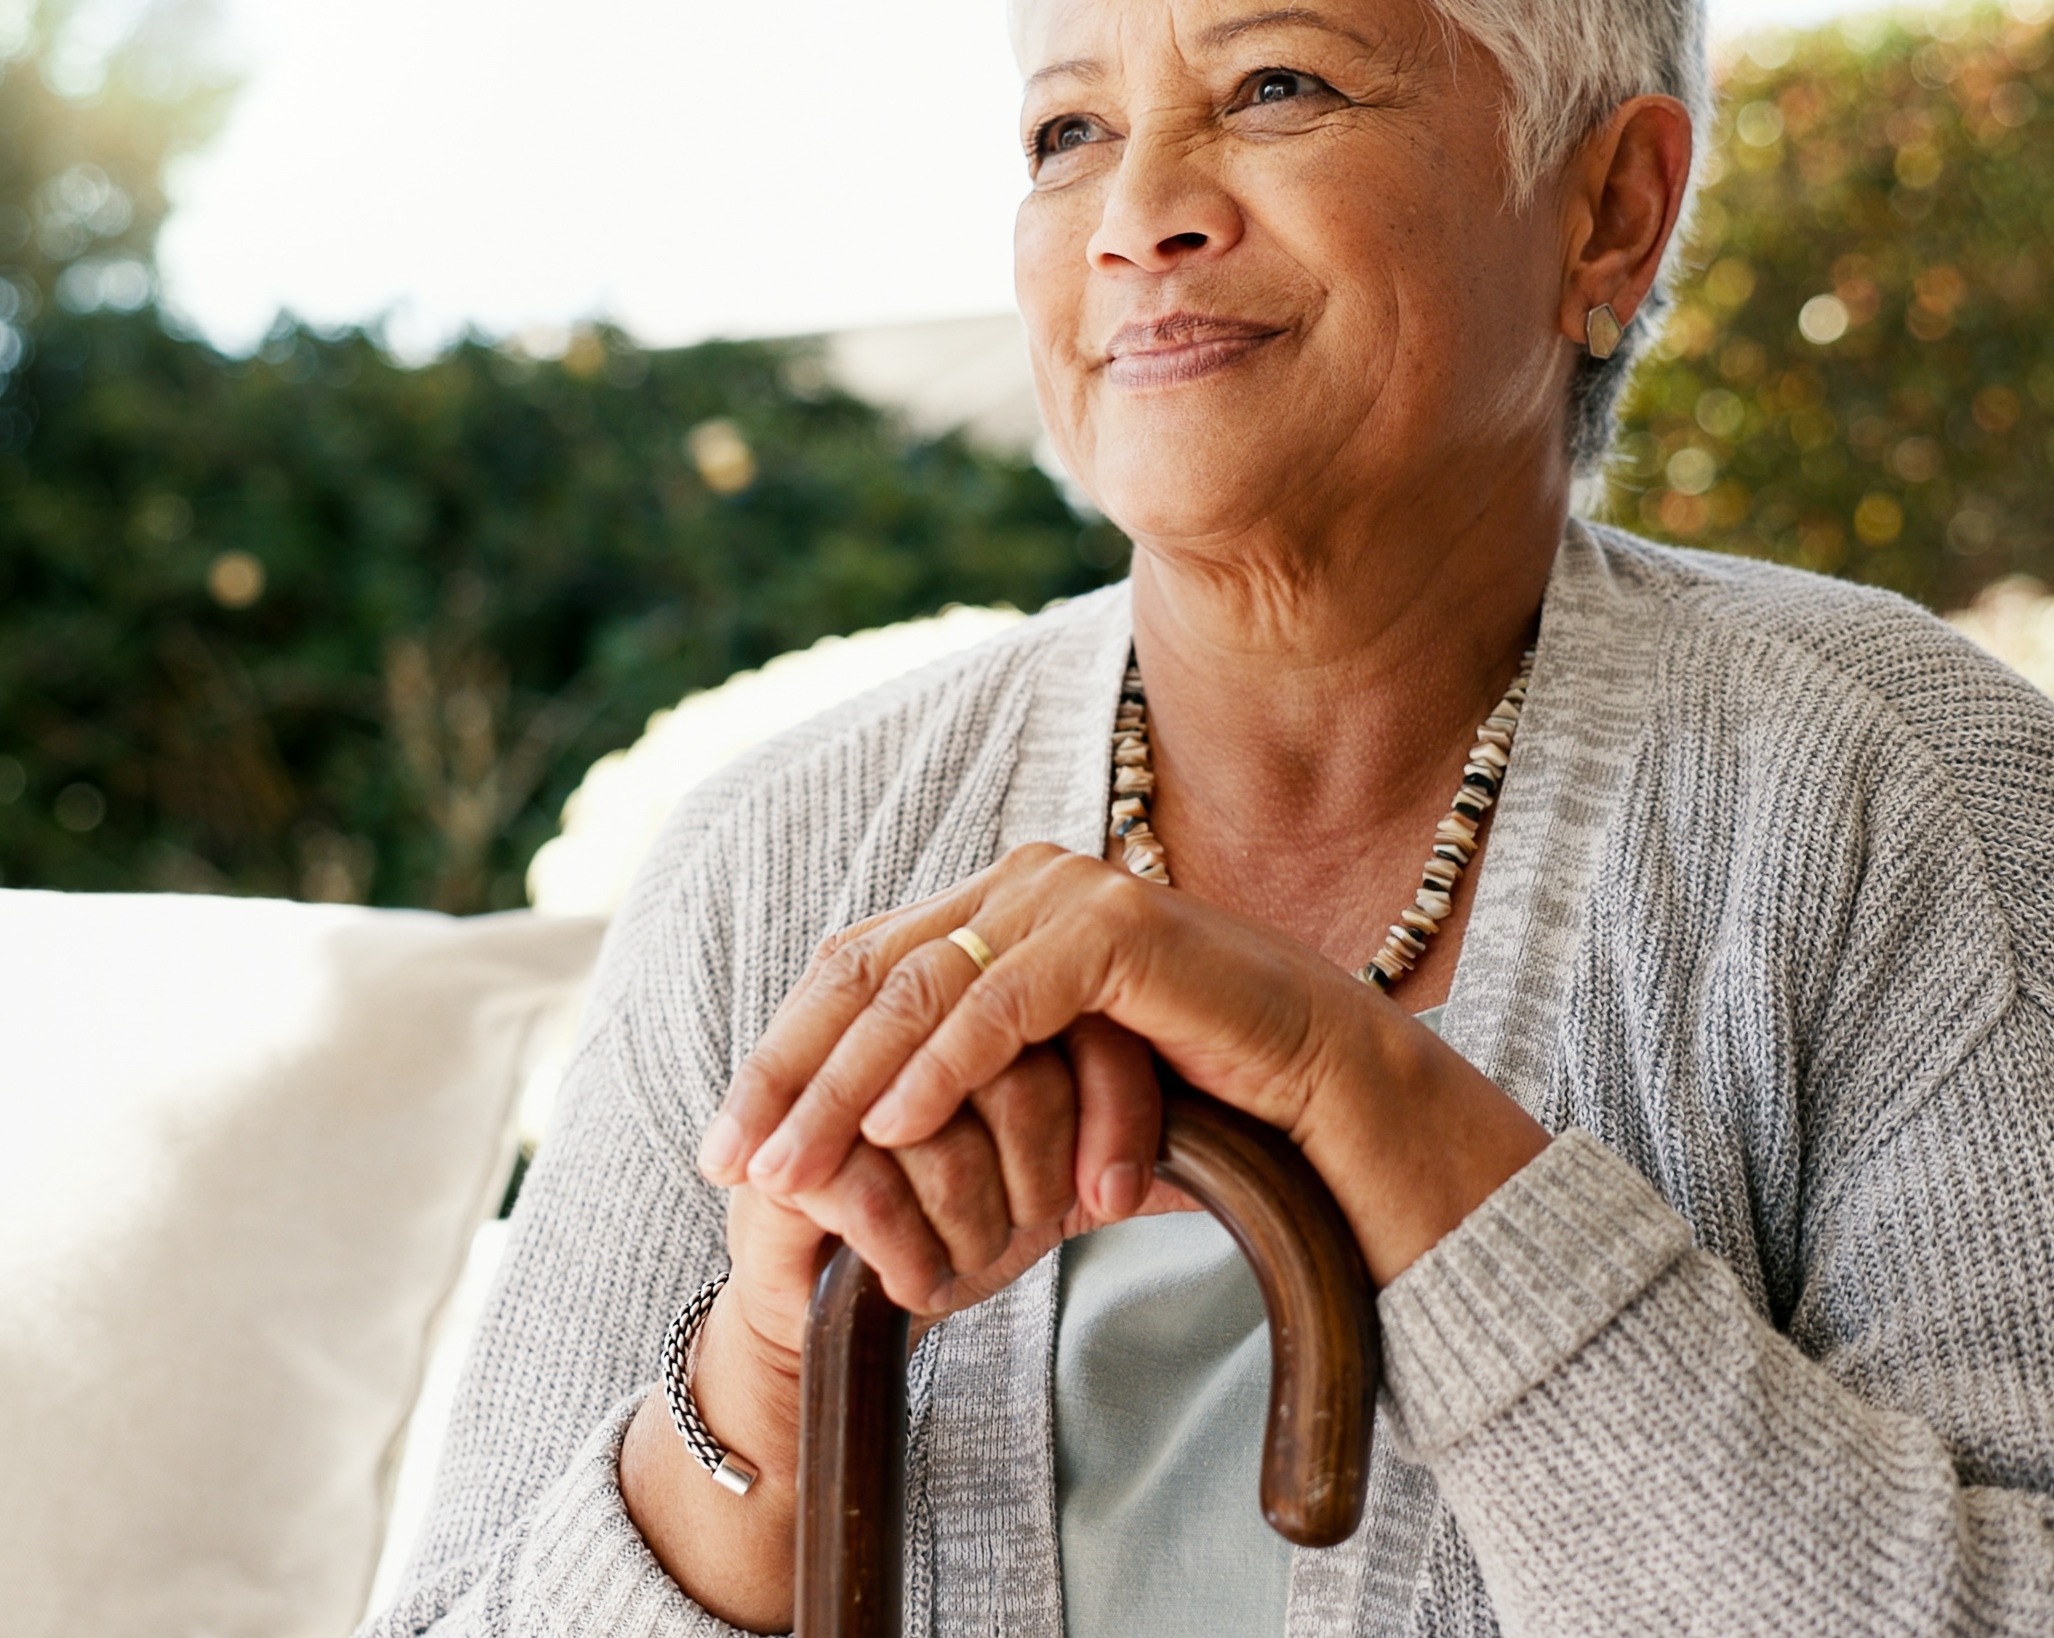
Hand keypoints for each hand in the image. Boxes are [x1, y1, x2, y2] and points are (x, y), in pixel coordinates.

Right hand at [623, 1033, 1129, 1630]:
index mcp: (977, 997)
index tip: (1114, 1200)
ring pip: (945, 1131)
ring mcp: (832, 1081)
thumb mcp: (1058, 1177)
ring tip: (970, 1259)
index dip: (1113, 1112)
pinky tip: (923, 1284)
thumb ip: (1123, 1128)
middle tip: (1038, 1226)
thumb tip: (1221, 1132)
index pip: (1077, 1025)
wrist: (833, 1302)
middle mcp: (899, 1024)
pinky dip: (913, 1252)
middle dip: (1039, 1172)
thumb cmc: (951, 1223)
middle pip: (1015, 1072)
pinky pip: (875, 1189)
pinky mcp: (782, 1154)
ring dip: (973, 1219)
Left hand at [705, 846, 1549, 1286]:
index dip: (781, 1058)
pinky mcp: (1117, 929)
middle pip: (864, 974)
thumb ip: (959, 1091)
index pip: (856, 972)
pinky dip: (939, 1067)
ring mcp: (1069, 894)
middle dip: (786, 1076)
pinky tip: (891, 1127)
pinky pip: (1002, 1000)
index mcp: (997, 907)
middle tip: (729, 1163)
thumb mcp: (1047, 1101)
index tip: (727, 1150)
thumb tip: (847, 1137)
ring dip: (841, 1087)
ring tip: (791, 1170)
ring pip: (918, 990)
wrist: (1326, 1102)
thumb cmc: (1191, 1108)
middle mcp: (1022, 883)